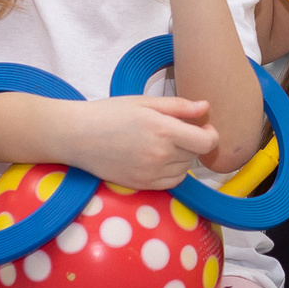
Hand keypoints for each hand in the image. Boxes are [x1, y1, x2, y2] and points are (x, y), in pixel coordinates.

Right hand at [69, 94, 220, 192]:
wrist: (77, 136)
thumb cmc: (110, 113)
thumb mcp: (145, 102)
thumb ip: (179, 107)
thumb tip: (205, 108)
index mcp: (163, 130)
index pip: (207, 142)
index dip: (210, 134)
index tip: (202, 127)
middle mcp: (160, 155)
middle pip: (196, 154)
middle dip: (192, 142)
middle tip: (175, 130)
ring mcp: (151, 174)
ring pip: (185, 169)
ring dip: (183, 157)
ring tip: (163, 143)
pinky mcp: (143, 185)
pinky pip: (172, 182)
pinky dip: (172, 171)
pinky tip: (158, 158)